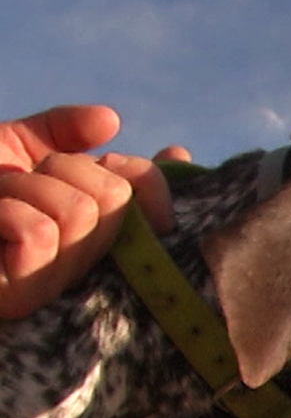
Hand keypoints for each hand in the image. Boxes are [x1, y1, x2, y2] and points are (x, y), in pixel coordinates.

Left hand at [0, 105, 190, 319]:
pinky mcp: (23, 297)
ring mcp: (53, 284)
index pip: (149, 201)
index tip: (115, 157)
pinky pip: (41, 233)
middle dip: (62, 169)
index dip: (147, 176)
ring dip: (24, 189)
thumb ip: (60, 131)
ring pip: (80, 213)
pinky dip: (7, 211)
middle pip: (116, 198)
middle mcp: (83, 262)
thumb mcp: (8, 147)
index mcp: (91, 229)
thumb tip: (110, 120)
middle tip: (22, 180)